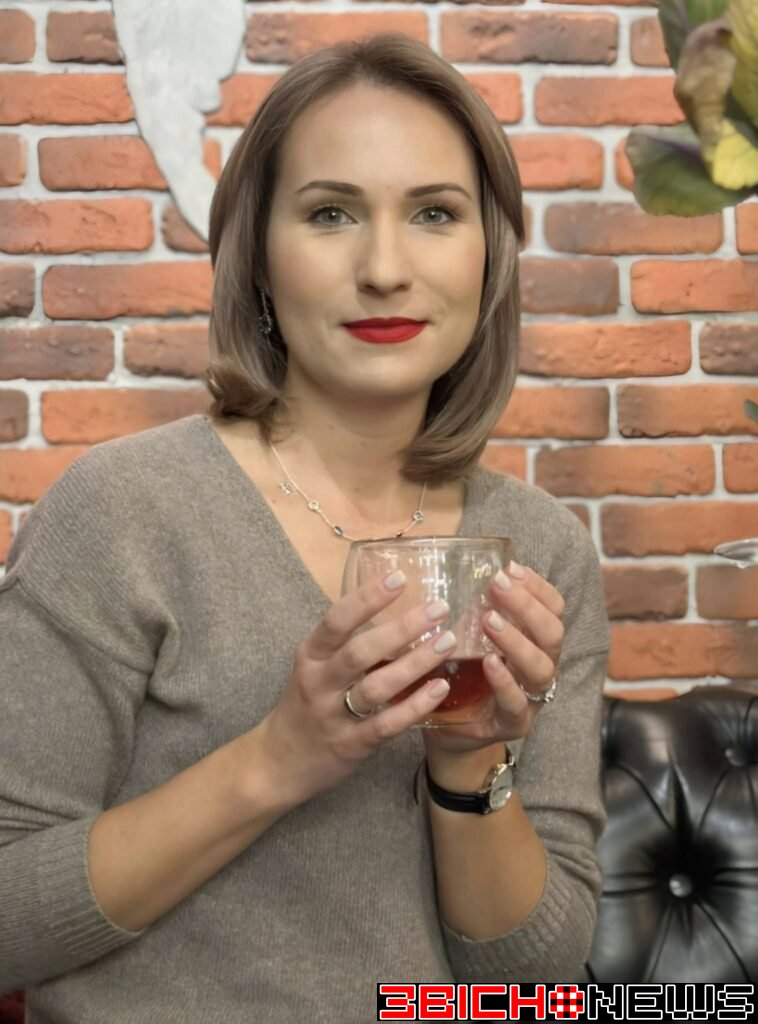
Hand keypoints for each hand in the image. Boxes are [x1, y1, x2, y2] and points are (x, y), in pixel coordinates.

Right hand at [257, 572, 458, 803]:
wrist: (278, 762)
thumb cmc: (306, 703)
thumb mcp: (315, 666)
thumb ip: (347, 642)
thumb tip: (393, 605)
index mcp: (310, 655)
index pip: (337, 620)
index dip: (367, 598)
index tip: (399, 578)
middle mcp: (319, 682)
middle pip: (361, 651)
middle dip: (402, 628)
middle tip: (438, 608)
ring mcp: (334, 716)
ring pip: (376, 687)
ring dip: (414, 663)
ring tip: (447, 642)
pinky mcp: (351, 745)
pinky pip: (386, 724)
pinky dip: (414, 706)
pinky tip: (440, 688)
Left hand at [422, 560, 564, 759]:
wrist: (448, 729)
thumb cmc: (460, 674)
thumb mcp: (467, 636)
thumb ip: (472, 609)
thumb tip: (452, 566)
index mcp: (536, 642)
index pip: (553, 609)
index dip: (537, 587)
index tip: (510, 568)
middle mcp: (541, 667)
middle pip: (552, 632)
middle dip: (527, 605)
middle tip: (496, 584)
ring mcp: (531, 698)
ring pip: (541, 667)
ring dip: (516, 639)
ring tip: (489, 620)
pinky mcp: (513, 724)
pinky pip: (516, 703)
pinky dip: (504, 681)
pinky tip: (489, 662)